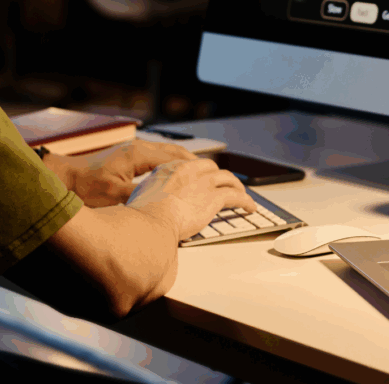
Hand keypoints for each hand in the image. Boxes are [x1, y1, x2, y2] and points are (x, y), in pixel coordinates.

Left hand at [56, 140, 197, 206]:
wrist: (65, 178)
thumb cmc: (86, 187)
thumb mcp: (113, 196)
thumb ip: (139, 198)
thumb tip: (160, 205)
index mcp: (139, 155)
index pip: (176, 159)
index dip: (194, 170)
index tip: (210, 179)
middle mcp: (140, 148)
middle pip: (176, 154)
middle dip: (195, 166)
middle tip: (212, 178)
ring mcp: (135, 151)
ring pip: (168, 155)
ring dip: (184, 165)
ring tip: (200, 178)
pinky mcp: (130, 157)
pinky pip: (159, 159)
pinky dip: (171, 167)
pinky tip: (176, 179)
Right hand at [126, 157, 256, 242]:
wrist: (151, 222)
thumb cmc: (141, 215)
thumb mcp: (139, 196)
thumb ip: (149, 194)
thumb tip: (148, 202)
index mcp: (169, 168)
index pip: (191, 165)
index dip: (200, 172)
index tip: (204, 179)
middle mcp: (188, 171)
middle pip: (211, 168)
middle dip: (219, 176)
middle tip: (224, 184)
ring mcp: (203, 183)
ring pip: (227, 178)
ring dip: (236, 185)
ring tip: (242, 193)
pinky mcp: (214, 198)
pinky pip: (236, 196)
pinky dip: (245, 201)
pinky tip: (250, 207)